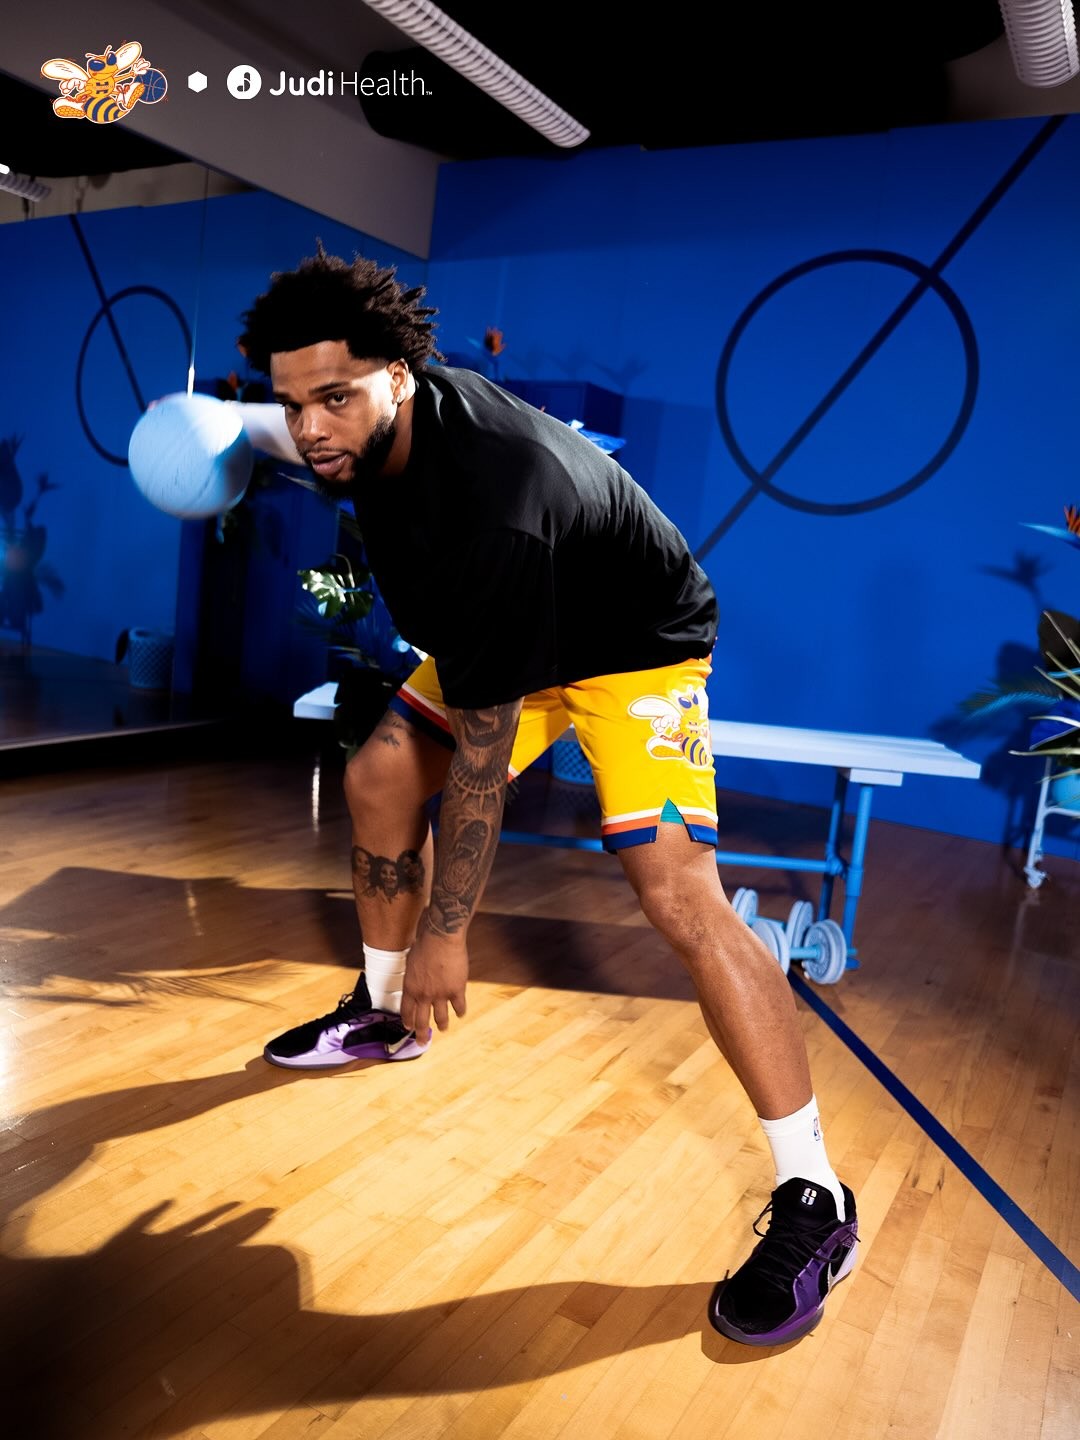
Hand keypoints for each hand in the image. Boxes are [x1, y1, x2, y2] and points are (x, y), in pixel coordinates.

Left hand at [400, 923, 467, 1038]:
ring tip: (443, 1029)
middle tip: (422, 1042)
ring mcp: (440, 994)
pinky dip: (460, 1011)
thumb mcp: (411, 962)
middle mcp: (423, 995)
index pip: (406, 1011)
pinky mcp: (456, 990)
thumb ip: (413, 977)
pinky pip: (459, 1007)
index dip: (408, 1022)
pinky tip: (460, 1013)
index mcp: (410, 988)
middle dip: (421, 1034)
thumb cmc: (424, 944)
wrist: (441, 938)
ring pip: (440, 1018)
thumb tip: (415, 982)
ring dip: (441, 1025)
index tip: (409, 1028)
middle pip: (421, 1021)